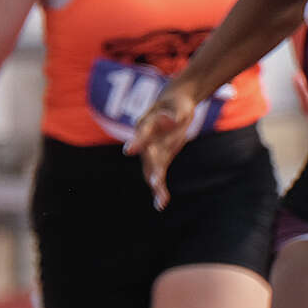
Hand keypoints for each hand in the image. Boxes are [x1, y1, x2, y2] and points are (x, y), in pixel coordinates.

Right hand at [125, 86, 197, 209]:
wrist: (174, 105)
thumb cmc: (176, 103)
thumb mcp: (179, 106)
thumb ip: (172, 114)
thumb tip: (168, 119)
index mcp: (146, 123)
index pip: (142, 133)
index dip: (136, 142)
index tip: (128, 150)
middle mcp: (145, 140)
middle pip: (148, 156)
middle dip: (152, 169)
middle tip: (155, 182)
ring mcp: (151, 151)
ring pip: (151, 170)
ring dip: (156, 184)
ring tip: (161, 200)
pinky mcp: (160, 159)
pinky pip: (158, 174)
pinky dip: (159, 188)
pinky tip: (161, 203)